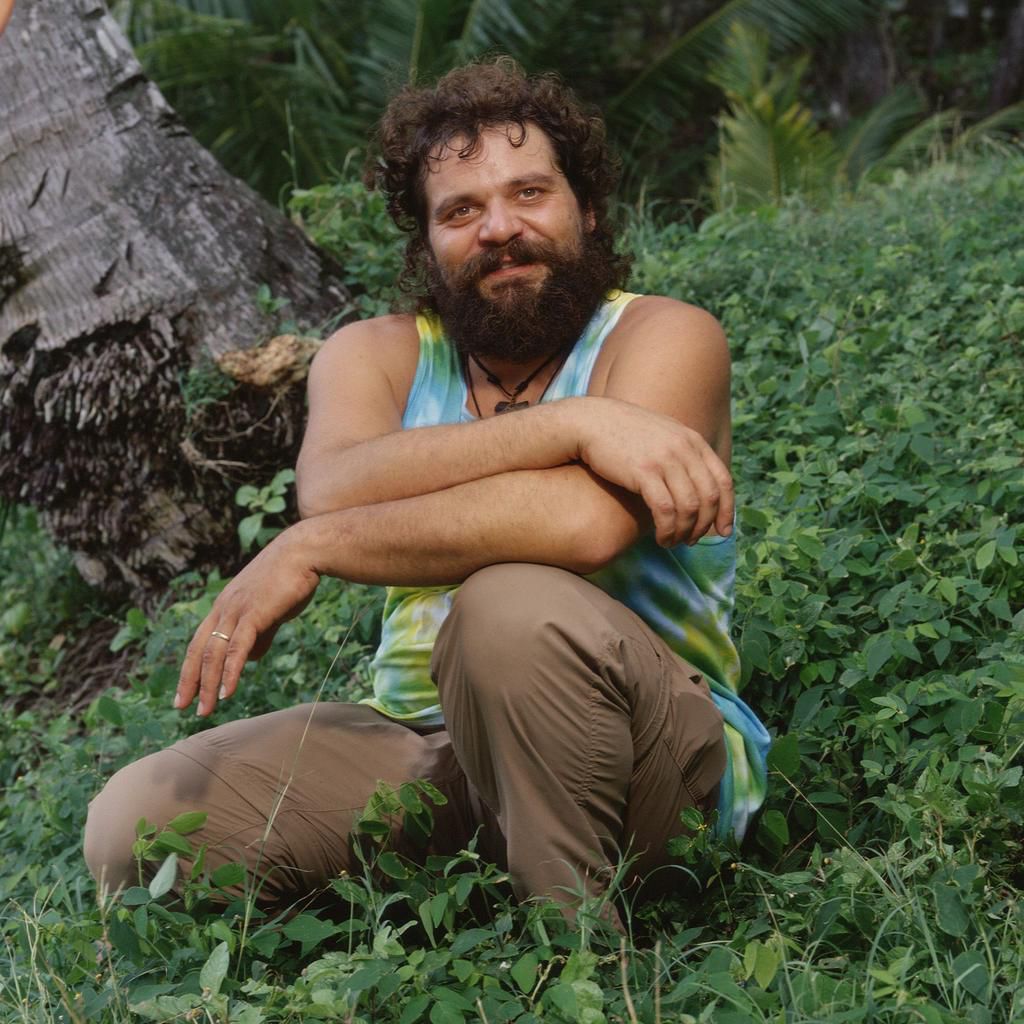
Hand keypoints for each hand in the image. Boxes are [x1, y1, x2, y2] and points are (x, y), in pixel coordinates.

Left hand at [175, 526, 319, 715]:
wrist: (303, 552)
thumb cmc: (290, 578)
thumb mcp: (270, 610)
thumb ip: (259, 634)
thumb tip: (250, 658)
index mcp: (224, 607)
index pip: (199, 643)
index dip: (190, 668)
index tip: (185, 692)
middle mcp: (223, 609)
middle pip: (198, 651)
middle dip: (190, 682)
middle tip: (183, 707)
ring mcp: (236, 611)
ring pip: (214, 653)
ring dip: (207, 684)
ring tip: (204, 710)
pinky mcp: (253, 614)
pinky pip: (237, 649)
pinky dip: (230, 672)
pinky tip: (226, 692)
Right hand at [576, 398, 733, 546]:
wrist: (590, 421)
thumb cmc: (623, 434)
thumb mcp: (663, 435)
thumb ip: (683, 455)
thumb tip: (697, 486)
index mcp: (693, 441)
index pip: (723, 480)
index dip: (728, 510)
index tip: (723, 532)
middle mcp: (684, 449)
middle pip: (709, 498)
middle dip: (704, 526)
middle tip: (691, 542)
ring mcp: (665, 459)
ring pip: (689, 508)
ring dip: (684, 532)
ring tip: (672, 542)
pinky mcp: (643, 472)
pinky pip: (666, 510)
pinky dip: (667, 530)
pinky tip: (660, 538)